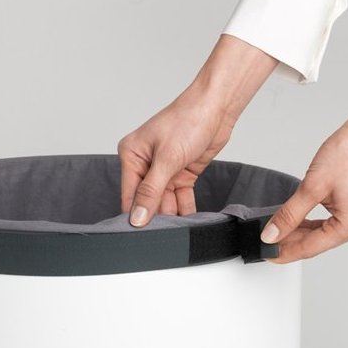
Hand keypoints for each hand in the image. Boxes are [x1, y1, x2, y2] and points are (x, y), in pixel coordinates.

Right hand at [117, 35, 277, 224]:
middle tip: (163, 239)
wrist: (217, 108)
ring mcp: (164, 170)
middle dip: (156, 217)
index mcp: (132, 156)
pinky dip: (184, 209)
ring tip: (178, 233)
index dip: (135, 216)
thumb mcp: (167, 158)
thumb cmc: (188, 120)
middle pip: (147, 201)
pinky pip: (180, 198)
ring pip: (165, 201)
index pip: (130, 194)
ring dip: (172, 215)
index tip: (141, 238)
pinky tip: (189, 223)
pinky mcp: (182, 173)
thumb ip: (151, 191)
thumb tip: (136, 217)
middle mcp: (145, 164)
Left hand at [260, 68, 347, 261]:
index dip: (285, 253)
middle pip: (318, 243)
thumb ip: (289, 214)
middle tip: (267, 241)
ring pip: (325, 233)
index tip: (267, 254)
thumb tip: (272, 234)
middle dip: (292, 242)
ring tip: (278, 231)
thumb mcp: (312, 186)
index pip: (311, 248)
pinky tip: (298, 221)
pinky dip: (315, 223)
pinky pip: (334, 223)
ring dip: (302, 232)